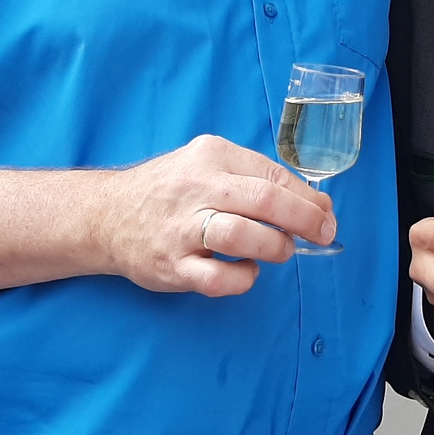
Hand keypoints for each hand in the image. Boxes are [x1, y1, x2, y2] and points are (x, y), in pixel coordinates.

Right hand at [94, 135, 334, 296]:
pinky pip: (218, 279)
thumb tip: (317, 203)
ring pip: (242, 237)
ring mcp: (181, 229)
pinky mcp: (172, 266)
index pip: (272, 175)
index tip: (326, 213)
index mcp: (211, 156)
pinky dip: (242, 279)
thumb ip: (257, 178)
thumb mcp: (209, 164)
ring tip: (280, 251)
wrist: (107, 215)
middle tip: (324, 233)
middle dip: (306, 220)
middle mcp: (196, 188)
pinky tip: (246, 271)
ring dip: (275, 247)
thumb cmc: (171, 190)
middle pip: (265, 201)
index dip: (308, 198)